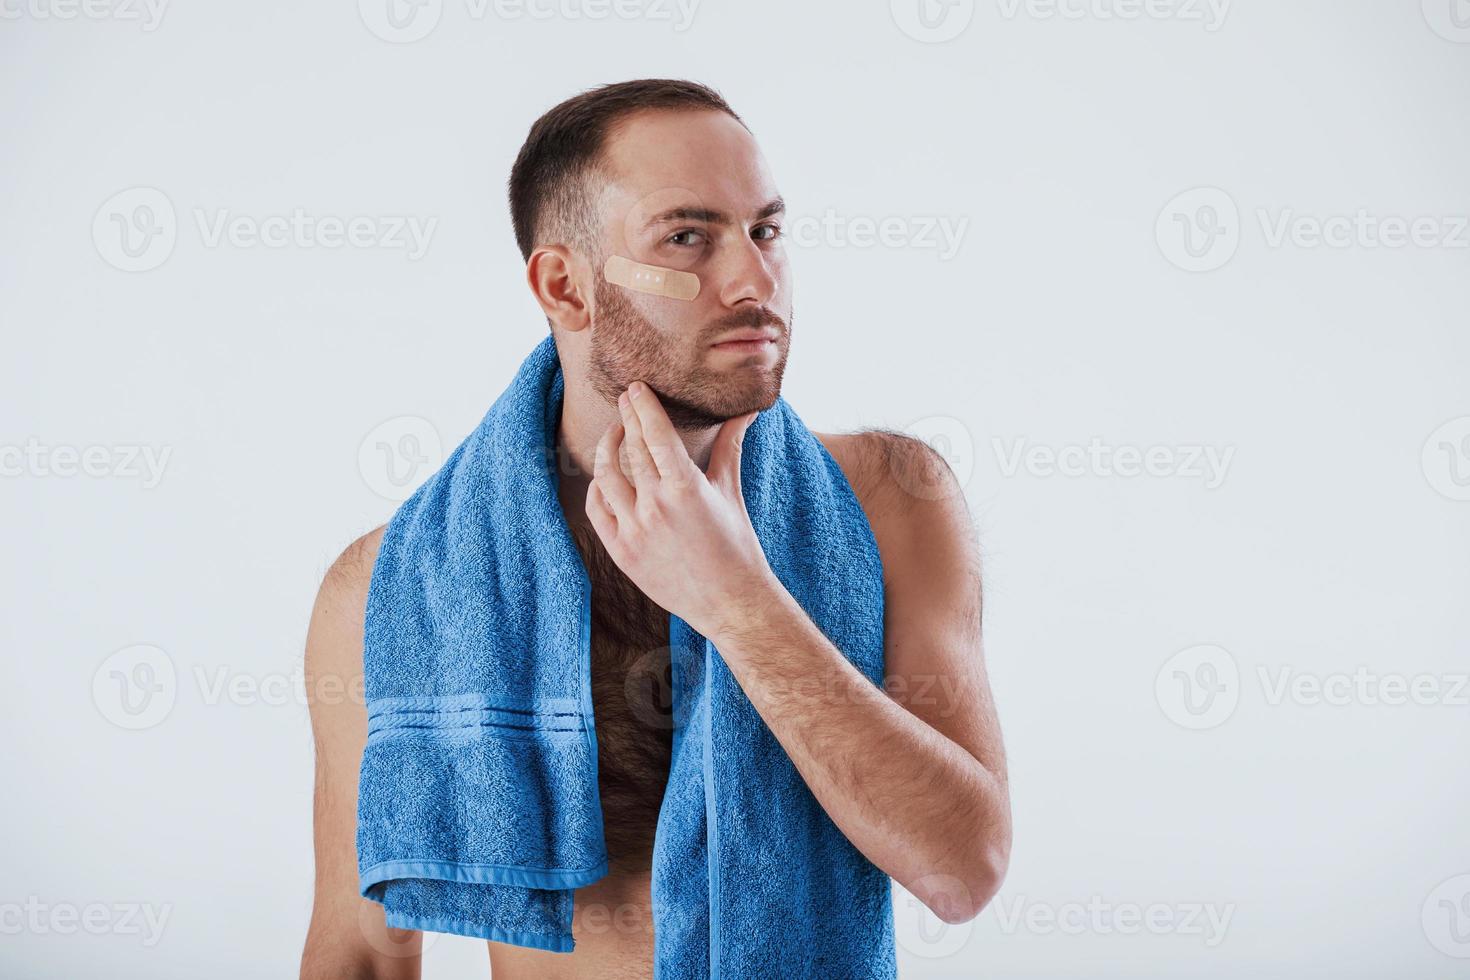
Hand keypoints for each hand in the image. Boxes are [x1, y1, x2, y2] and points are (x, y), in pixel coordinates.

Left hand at [585, 380, 777, 638]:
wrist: (730, 602)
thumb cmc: (737, 547)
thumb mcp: (732, 491)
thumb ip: (731, 446)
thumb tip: (748, 411)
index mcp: (685, 487)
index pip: (655, 433)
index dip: (642, 406)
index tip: (635, 388)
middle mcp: (655, 506)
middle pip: (631, 448)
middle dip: (626, 419)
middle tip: (625, 399)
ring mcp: (634, 530)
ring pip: (606, 475)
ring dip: (607, 448)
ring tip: (614, 434)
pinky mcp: (621, 552)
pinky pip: (596, 510)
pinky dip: (597, 488)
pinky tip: (605, 476)